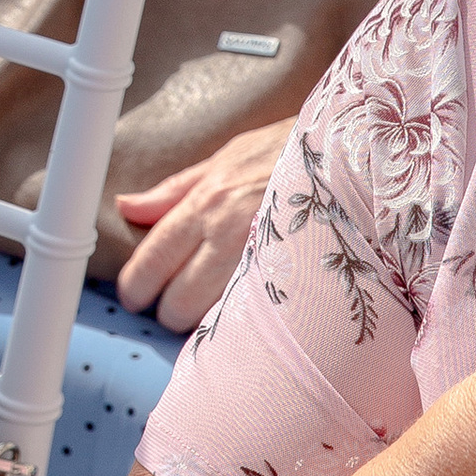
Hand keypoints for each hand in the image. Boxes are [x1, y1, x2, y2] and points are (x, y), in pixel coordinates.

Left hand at [113, 118, 287, 326]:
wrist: (350, 154)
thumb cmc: (284, 153)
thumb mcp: (224, 159)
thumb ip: (172, 191)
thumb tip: (126, 207)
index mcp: (206, 203)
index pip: (154, 258)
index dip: (135, 285)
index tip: (132, 297)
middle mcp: (230, 234)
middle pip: (179, 300)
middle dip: (170, 312)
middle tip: (172, 307)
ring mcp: (265, 260)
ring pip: (215, 317)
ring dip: (205, 323)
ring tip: (209, 311)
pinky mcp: (297, 279)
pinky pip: (256, 314)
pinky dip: (244, 321)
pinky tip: (246, 314)